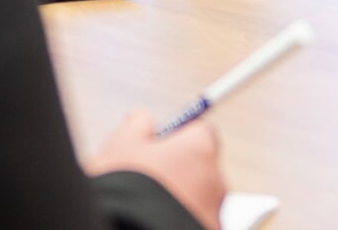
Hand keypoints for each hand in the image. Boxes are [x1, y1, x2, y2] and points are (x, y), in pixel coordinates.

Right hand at [83, 109, 225, 229]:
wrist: (125, 229)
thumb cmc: (123, 188)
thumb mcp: (121, 146)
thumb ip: (137, 125)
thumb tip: (142, 119)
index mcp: (200, 149)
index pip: (201, 133)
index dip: (178, 138)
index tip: (159, 146)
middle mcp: (216, 181)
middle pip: (201, 168)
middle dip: (179, 172)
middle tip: (148, 181)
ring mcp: (214, 214)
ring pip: (198, 199)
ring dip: (180, 200)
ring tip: (146, 206)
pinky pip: (195, 221)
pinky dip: (180, 221)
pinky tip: (154, 222)